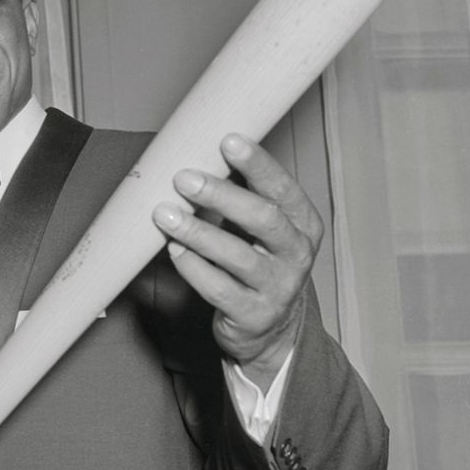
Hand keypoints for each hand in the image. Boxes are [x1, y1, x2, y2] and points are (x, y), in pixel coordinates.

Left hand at [152, 135, 322, 389]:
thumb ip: (242, 199)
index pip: (283, 189)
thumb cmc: (259, 263)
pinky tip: (174, 251)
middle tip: (184, 178)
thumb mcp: (263, 231)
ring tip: (166, 215)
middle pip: (263, 219)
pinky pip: (220, 289)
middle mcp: (297, 254)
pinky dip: (194, 268)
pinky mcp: (254, 315)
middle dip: (222, 195)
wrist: (272, 329)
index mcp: (303, 224)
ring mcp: (278, 288)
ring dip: (198, 232)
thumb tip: (197, 159)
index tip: (228, 140)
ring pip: (238, 256)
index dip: (258, 164)